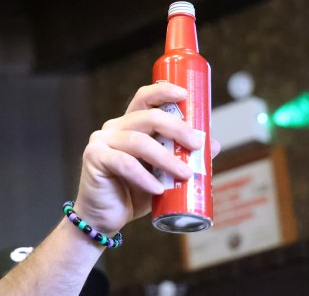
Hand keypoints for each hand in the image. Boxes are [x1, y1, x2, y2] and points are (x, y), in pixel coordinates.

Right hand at [74, 82, 219, 233]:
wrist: (105, 218)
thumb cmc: (132, 193)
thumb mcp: (163, 174)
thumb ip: (182, 157)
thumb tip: (214, 144)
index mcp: (129, 125)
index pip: (144, 99)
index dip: (162, 91)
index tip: (184, 94)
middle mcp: (113, 128)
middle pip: (147, 116)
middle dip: (176, 128)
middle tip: (196, 144)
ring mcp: (101, 141)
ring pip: (138, 141)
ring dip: (166, 157)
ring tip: (185, 174)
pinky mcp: (94, 158)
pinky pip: (124, 163)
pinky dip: (144, 176)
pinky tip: (158, 189)